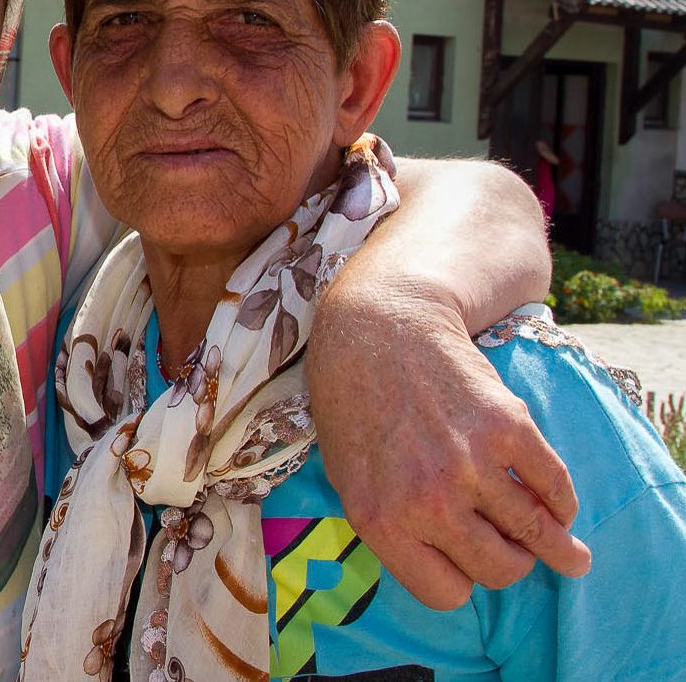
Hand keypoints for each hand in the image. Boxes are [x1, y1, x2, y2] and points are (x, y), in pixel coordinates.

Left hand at [306, 282, 590, 610]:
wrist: (380, 324)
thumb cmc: (355, 400)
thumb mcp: (349, 475)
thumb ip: (392, 524)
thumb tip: (448, 566)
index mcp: (381, 520)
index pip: (445, 593)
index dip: (459, 580)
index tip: (465, 568)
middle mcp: (427, 500)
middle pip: (497, 569)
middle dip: (507, 563)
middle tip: (514, 554)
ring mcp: (471, 464)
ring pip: (534, 535)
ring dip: (553, 545)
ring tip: (568, 553)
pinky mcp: (510, 428)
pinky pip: (555, 488)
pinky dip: (563, 503)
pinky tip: (559, 507)